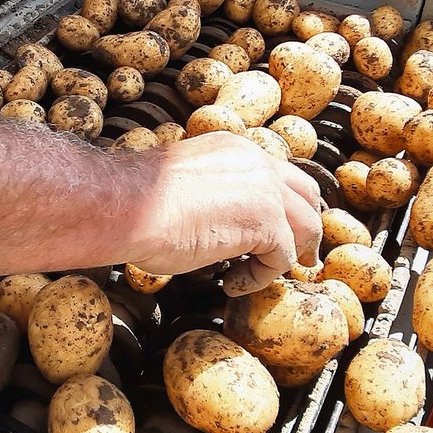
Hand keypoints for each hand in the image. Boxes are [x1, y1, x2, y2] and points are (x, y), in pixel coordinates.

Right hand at [128, 133, 322, 296]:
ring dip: (290, 255)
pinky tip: (232, 283)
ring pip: (306, 226)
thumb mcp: (183, 186)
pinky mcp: (267, 223)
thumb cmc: (137, 203)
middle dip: (306, 226)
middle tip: (302, 255)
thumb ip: (211, 196)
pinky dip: (260, 277)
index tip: (279, 228)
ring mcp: (266, 190)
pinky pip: (282, 258)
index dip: (282, 203)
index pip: (275, 173)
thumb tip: (217, 224)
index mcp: (234, 148)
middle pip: (305, 193)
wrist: (126, 207)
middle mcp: (256, 161)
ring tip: (265, 275)